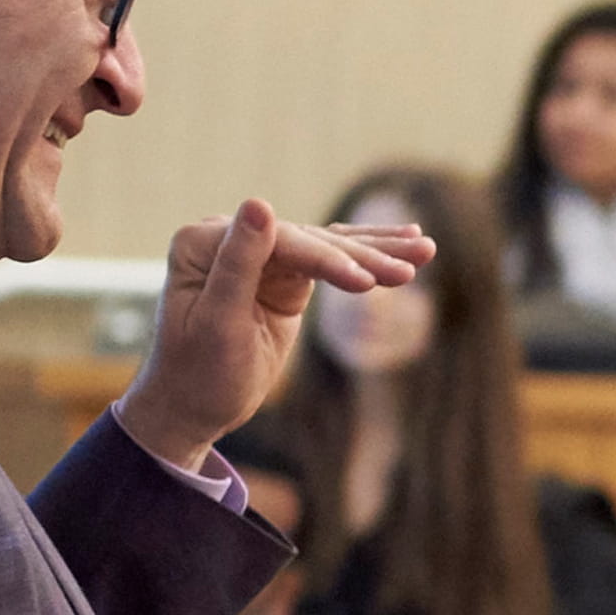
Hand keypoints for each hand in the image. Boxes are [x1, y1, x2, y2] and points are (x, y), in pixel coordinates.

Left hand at [115, 201, 432, 470]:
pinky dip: (366, 259)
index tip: (367, 283)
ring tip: (425, 250)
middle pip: (309, 239)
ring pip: (327, 246)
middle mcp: (231, 238)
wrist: (190, 410)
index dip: (326, 258)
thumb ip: (238, 263)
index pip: (280, 241)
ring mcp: (261, 256)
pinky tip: (403, 244)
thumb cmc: (196, 374)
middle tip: (415, 263)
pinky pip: (331, 262)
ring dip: (378, 251)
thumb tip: (259, 204)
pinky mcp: (284, 277)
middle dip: (364, 254)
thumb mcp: (218, 323)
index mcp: (204, 242)